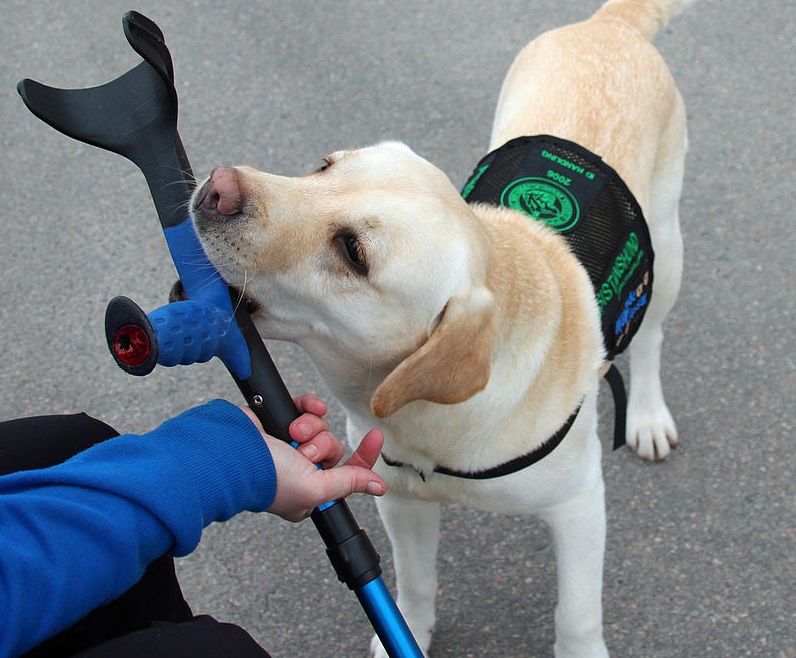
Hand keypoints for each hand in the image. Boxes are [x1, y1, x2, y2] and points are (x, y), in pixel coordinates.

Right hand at [241, 395, 385, 521]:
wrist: (234, 450)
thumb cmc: (268, 478)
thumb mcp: (316, 488)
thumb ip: (348, 483)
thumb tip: (379, 487)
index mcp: (310, 493)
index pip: (348, 474)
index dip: (363, 456)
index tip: (375, 436)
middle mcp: (301, 470)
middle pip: (334, 448)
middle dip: (323, 446)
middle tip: (305, 454)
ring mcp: (291, 445)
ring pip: (321, 427)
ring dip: (311, 428)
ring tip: (292, 435)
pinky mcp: (282, 421)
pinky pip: (308, 408)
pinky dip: (308, 406)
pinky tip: (303, 410)